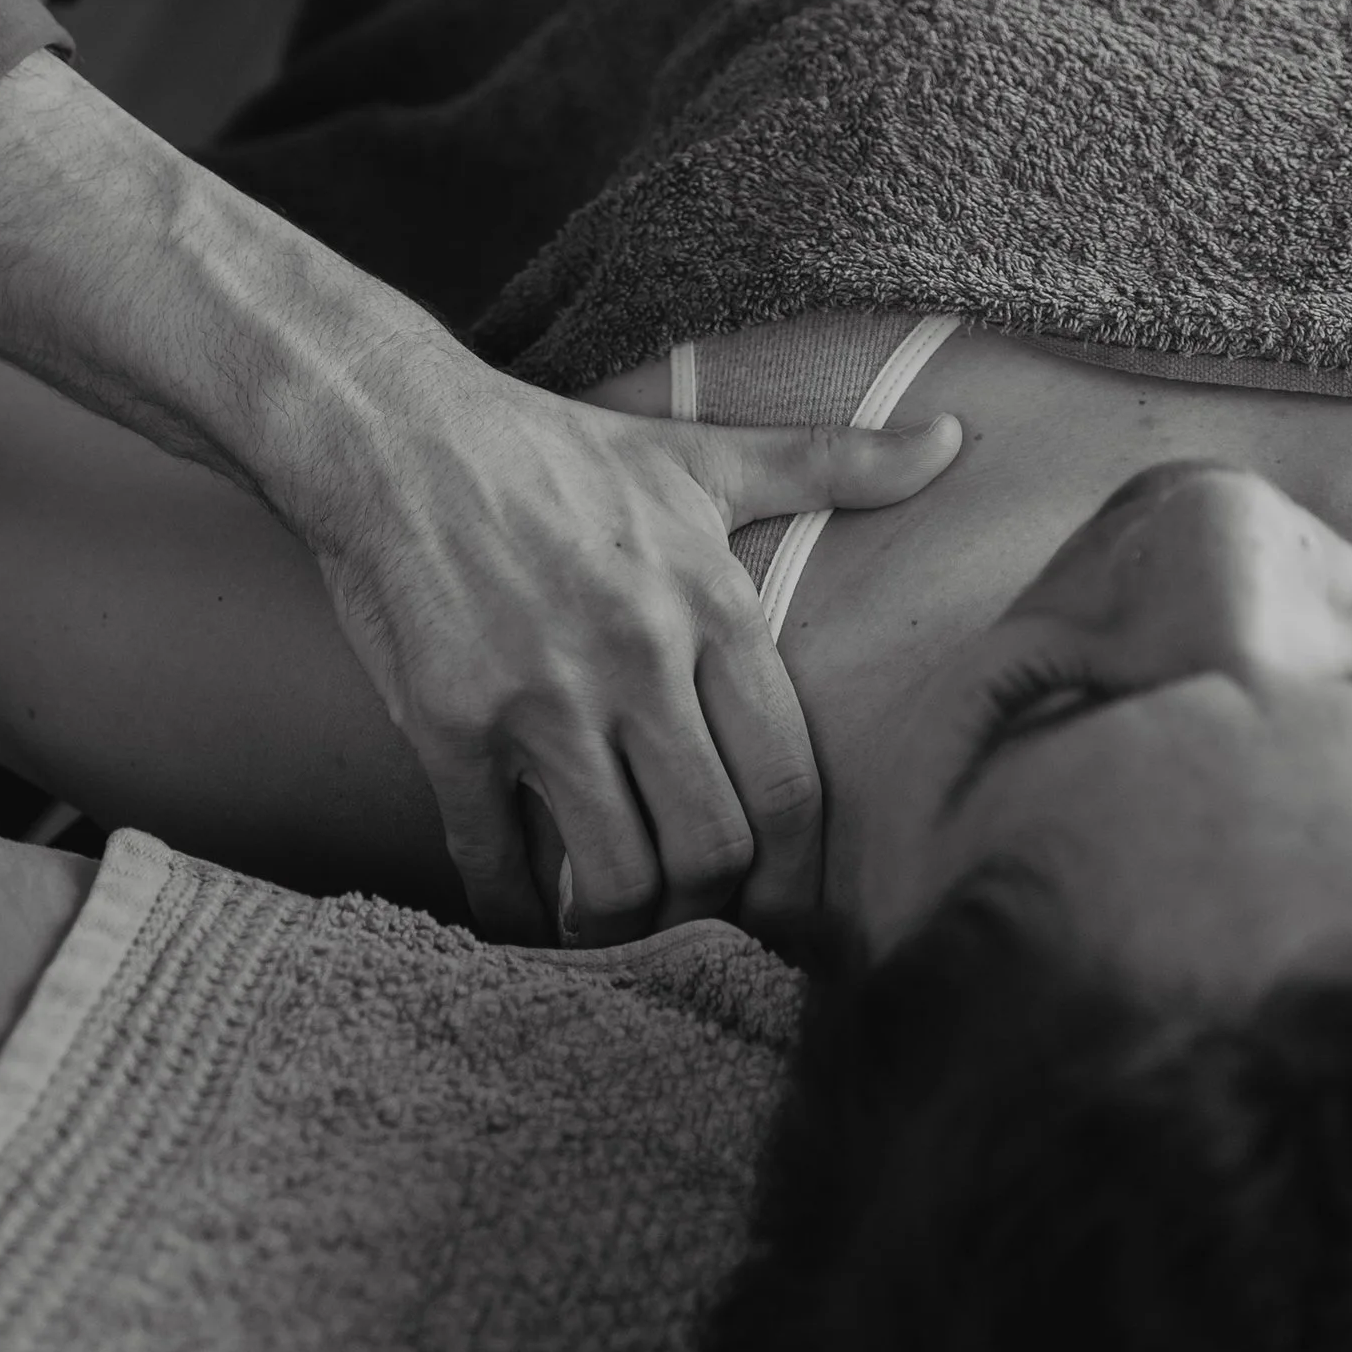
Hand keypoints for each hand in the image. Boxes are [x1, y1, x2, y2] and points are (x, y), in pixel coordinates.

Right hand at [292, 339, 958, 939]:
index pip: (789, 786)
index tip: (784, 906)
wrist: (397, 430)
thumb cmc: (554, 448)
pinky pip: (495, 862)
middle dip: (707, 906)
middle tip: (691, 913)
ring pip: (615, 873)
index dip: (795, 873)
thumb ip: (831, 463)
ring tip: (611, 917)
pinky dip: (515, 910)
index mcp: (708, 605)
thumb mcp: (698, 453)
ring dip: (617, 921)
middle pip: (710, 850)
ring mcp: (540, 698)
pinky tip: (524, 911)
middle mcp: (636, 659)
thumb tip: (954, 439)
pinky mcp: (450, 726)